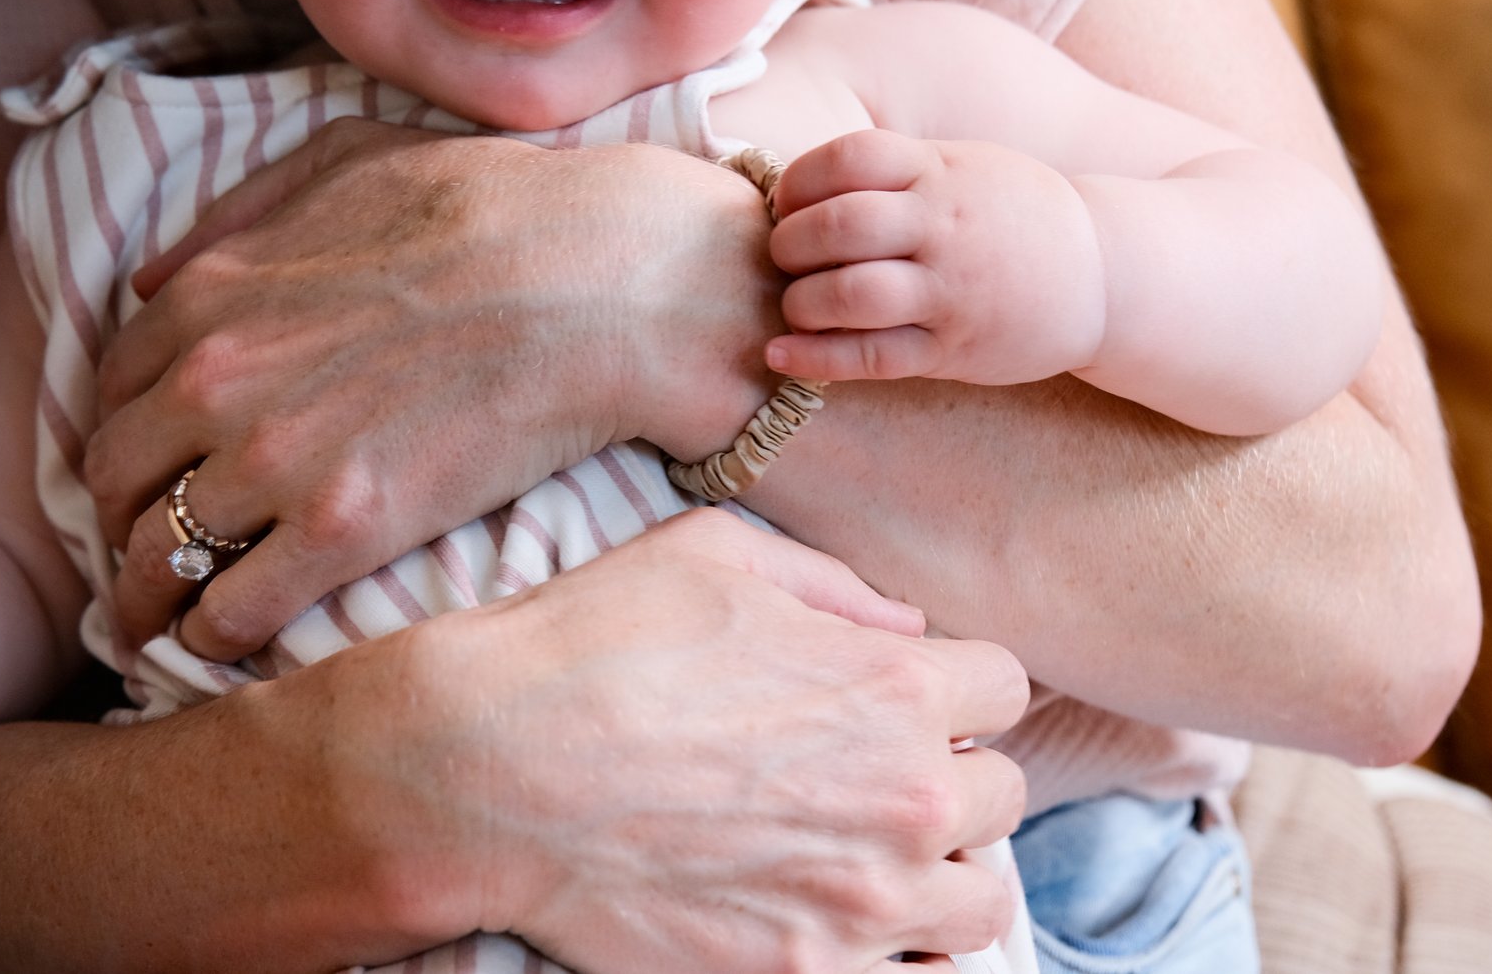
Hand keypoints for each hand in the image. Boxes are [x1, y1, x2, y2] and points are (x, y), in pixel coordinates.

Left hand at [84, 120, 779, 661]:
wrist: (596, 277)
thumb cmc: (486, 204)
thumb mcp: (343, 159)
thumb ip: (238, 214)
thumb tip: (155, 278)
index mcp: (211, 296)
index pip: (114, 391)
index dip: (126, 434)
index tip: (149, 467)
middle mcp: (218, 381)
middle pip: (116, 479)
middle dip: (120, 521)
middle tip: (145, 551)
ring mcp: (275, 460)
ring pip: (159, 557)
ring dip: (151, 595)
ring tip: (164, 620)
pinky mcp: (343, 530)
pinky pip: (233, 610)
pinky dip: (212, 635)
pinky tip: (224, 642)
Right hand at [348, 510, 1026, 970]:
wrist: (488, 774)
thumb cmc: (591, 646)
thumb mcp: (712, 556)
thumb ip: (831, 584)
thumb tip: (903, 622)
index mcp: (894, 686)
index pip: (1003, 686)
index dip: (954, 681)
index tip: (904, 691)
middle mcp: (903, 798)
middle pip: (1001, 793)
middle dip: (948, 772)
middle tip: (869, 769)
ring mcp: (861, 901)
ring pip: (980, 898)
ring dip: (938, 869)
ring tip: (866, 852)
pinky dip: (898, 949)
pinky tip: (840, 914)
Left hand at [766, 128, 1107, 384]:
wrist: (1105, 272)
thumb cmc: (1012, 213)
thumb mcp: (962, 165)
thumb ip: (892, 172)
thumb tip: (795, 187)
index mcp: (940, 172)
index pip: (850, 158)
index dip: (799, 180)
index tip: (786, 200)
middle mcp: (944, 228)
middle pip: (840, 226)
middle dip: (789, 242)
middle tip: (783, 255)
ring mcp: (951, 291)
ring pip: (852, 294)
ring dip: (801, 301)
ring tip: (795, 304)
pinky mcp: (954, 349)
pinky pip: (874, 357)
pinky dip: (817, 360)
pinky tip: (781, 355)